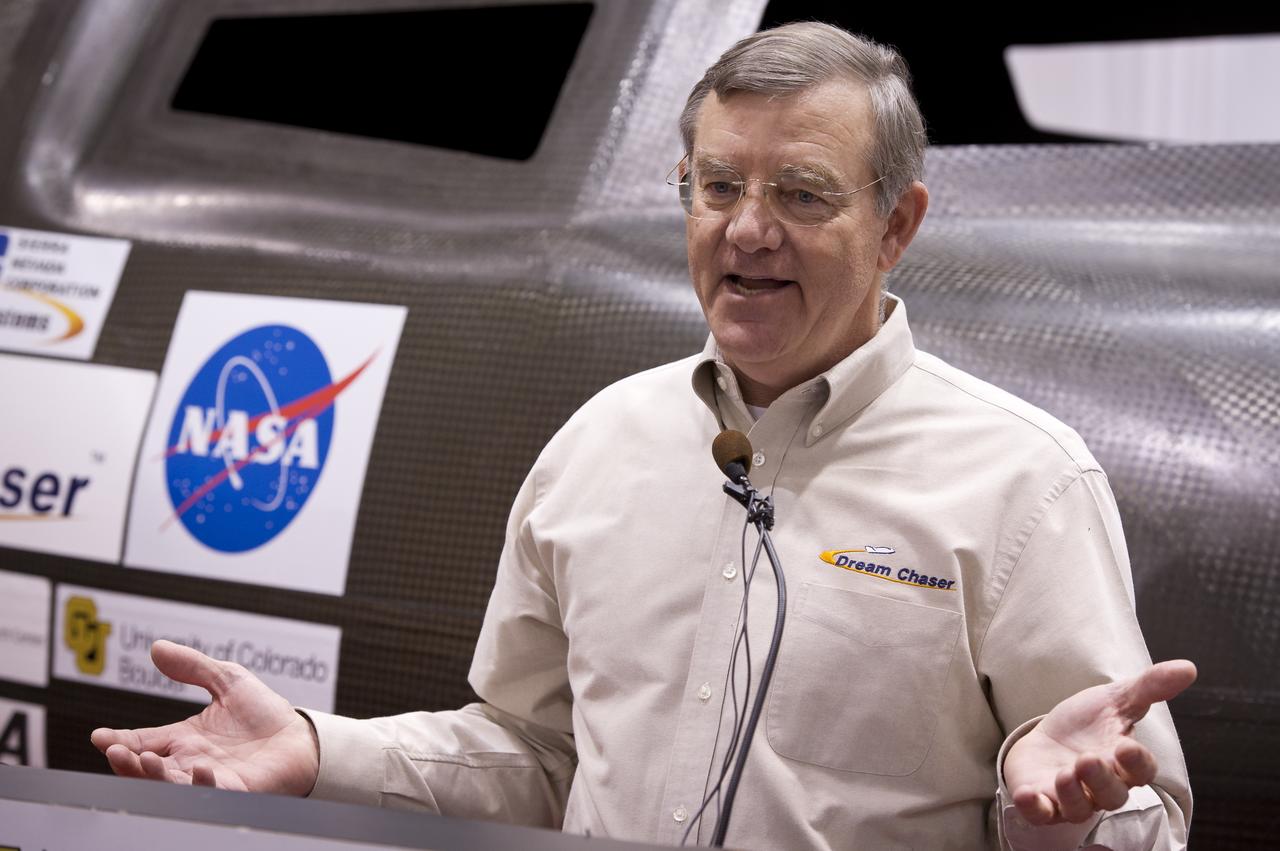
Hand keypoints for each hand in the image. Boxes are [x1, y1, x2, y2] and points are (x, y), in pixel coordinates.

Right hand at [91, 639, 319, 794]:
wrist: (301, 737)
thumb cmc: (265, 714)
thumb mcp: (227, 681)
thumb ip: (193, 667)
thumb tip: (157, 647)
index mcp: (183, 739)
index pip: (141, 743)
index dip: (118, 741)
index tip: (99, 736)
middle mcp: (189, 762)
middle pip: (147, 769)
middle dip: (127, 762)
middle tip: (115, 751)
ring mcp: (209, 779)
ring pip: (170, 785)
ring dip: (153, 775)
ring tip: (144, 758)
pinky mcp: (234, 791)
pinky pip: (212, 793)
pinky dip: (201, 784)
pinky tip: (199, 769)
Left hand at [1004, 659, 1195, 825]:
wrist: (1046, 740)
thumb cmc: (1085, 724)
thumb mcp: (1114, 700)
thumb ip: (1149, 687)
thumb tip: (1188, 668)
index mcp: (1123, 763)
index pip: (1141, 771)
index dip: (1137, 762)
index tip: (1126, 746)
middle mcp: (1101, 787)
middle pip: (1111, 795)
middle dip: (1101, 780)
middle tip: (1087, 759)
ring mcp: (1071, 798)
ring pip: (1079, 809)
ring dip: (1073, 795)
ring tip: (1065, 774)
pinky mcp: (1042, 803)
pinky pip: (1041, 814)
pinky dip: (1034, 808)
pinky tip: (1025, 795)